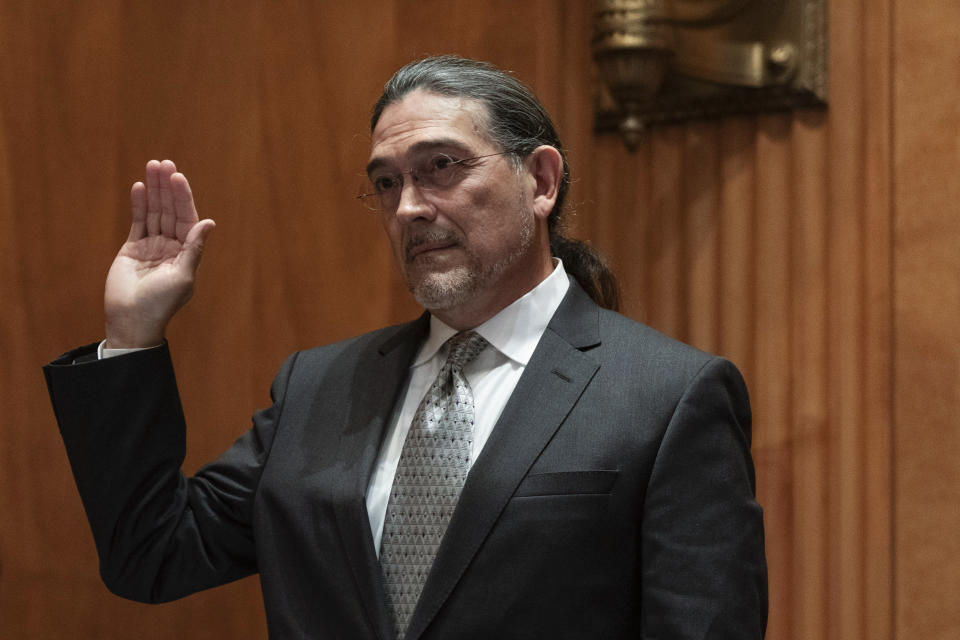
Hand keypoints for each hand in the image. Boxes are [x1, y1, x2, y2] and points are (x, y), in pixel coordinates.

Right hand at [104, 160, 215, 347]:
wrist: (132, 320)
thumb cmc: (161, 303)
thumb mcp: (183, 276)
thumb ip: (194, 248)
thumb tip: (209, 222)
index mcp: (187, 252)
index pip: (187, 218)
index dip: (183, 197)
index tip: (178, 177)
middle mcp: (172, 245)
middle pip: (170, 210)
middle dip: (167, 187)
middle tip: (163, 163)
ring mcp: (152, 245)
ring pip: (154, 212)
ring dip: (153, 190)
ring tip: (151, 166)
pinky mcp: (133, 247)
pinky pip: (138, 221)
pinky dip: (138, 204)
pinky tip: (139, 187)